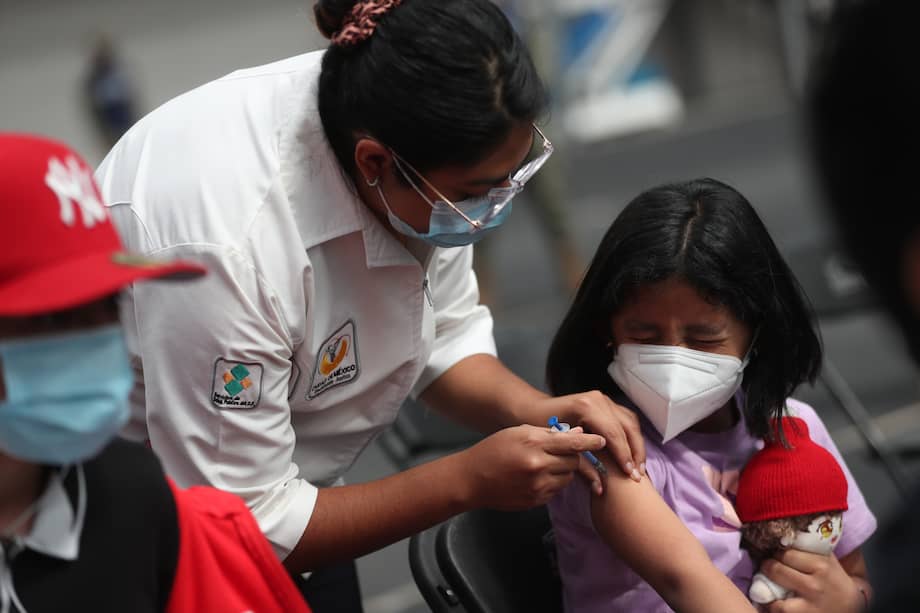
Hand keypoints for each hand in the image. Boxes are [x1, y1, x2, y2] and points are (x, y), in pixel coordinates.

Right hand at [459, 424, 604, 510]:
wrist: (471, 479)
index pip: (572, 443)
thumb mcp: (518, 432)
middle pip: (573, 461)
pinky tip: (536, 477)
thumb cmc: (493, 450)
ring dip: (563, 470)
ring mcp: (538, 486)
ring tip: (545, 464)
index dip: (590, 442)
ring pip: (567, 477)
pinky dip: (553, 483)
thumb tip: (576, 434)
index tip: (602, 440)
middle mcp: (538, 466)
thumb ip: (548, 433)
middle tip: (561, 452)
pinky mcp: (536, 501)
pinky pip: (556, 490)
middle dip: (572, 456)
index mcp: (534, 444)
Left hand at [534, 391, 645, 490]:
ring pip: (630, 423)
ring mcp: (604, 399)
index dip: (623, 456)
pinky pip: (627, 419)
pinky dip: (632, 437)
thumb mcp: (559, 446)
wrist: (535, 409)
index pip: (613, 434)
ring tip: (639, 468)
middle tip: (638, 476)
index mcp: (586, 407)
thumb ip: (581, 464)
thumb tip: (600, 487)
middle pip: (626, 428)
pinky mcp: (607, 403)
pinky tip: (633, 454)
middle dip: (634, 453)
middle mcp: (598, 399)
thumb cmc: (542, 429)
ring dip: (637, 446)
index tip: (630, 476)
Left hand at [760, 550, 864, 612]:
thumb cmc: (834, 581)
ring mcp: (809, 603)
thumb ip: (809, 546)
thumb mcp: (828, 560)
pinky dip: (771, 603)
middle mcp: (815, 583)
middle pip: (775, 567)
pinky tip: (775, 600)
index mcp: (821, 564)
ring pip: (773, 588)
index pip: (786, 552)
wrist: (852, 608)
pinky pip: (776, 607)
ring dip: (766, 585)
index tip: (774, 554)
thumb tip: (784, 532)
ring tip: (769, 583)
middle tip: (769, 567)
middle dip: (768, 566)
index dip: (776, 552)